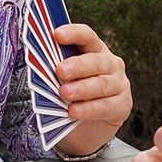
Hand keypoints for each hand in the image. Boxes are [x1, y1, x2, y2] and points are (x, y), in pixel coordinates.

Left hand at [45, 23, 130, 155]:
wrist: (85, 127)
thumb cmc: (71, 96)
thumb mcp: (63, 81)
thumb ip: (56, 72)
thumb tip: (38, 66)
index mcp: (94, 50)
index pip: (87, 36)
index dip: (74, 34)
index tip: (57, 35)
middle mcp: (111, 63)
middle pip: (96, 61)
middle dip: (77, 65)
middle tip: (60, 70)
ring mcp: (120, 84)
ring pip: (102, 84)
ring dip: (82, 89)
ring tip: (64, 93)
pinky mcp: (123, 105)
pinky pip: (106, 106)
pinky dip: (89, 109)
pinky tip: (74, 111)